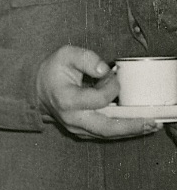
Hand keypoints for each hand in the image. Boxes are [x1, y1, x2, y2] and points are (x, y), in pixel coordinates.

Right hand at [36, 45, 157, 138]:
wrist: (36, 89)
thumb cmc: (52, 71)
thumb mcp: (65, 55)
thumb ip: (86, 58)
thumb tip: (106, 70)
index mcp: (67, 99)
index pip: (98, 99)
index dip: (112, 87)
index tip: (114, 75)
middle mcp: (72, 118)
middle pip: (106, 128)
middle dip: (132, 126)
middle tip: (152, 122)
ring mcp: (76, 127)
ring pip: (108, 134)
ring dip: (131, 130)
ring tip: (151, 125)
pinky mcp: (82, 131)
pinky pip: (105, 134)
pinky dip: (122, 130)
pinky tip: (138, 125)